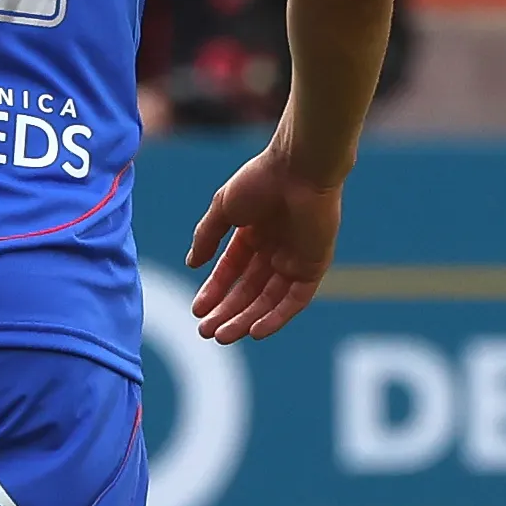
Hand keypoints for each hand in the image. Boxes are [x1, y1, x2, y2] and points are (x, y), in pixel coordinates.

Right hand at [183, 129, 344, 343]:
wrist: (298, 169)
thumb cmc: (259, 180)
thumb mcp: (223, 208)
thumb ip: (207, 236)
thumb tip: (192, 264)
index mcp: (252, 234)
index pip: (231, 272)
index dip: (214, 292)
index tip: (196, 310)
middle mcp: (274, 251)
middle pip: (248, 292)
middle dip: (226, 312)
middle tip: (205, 332)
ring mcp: (295, 260)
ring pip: (268, 300)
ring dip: (246, 320)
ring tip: (223, 336)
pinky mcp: (314, 266)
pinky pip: (295, 300)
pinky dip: (277, 317)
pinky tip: (255, 331)